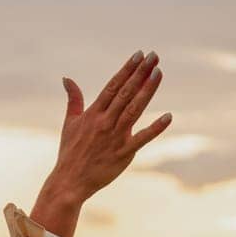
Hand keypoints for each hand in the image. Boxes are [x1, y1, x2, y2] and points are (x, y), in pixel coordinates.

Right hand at [30, 50, 170, 236]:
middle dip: (140, 73)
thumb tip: (67, 79)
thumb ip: (73, 100)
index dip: (127, 69)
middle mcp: (105, 122)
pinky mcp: (123, 153)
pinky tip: (168, 117)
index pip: (113, 85)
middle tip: (154, 56)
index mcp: (93, 113)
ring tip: (159, 73)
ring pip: (134, 109)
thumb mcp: (70, 123)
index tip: (139, 55)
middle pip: (125, 93)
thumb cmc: (70, 152)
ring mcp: (115, 137)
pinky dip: (155, 128)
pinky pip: (142, 139)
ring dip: (147, 91)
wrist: (69, 181)